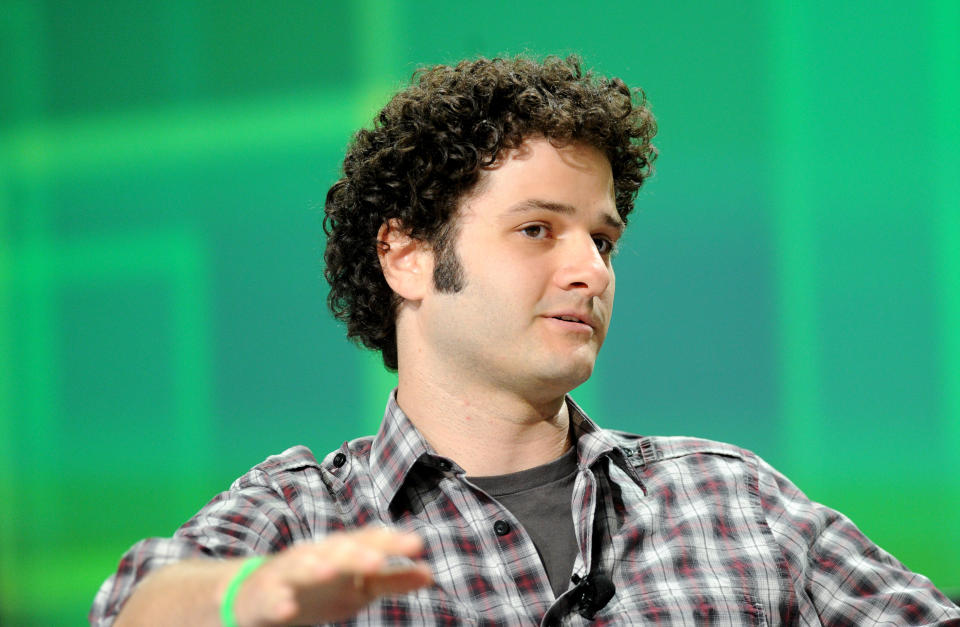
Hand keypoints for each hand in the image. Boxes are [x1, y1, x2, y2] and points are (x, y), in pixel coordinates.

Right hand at [230, 526, 432, 625]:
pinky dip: (278, 600)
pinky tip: (288, 608)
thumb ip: (392, 580)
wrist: (256, 595)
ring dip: (315, 566)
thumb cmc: (318, 589)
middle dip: (356, 553)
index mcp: (340, 552)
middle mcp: (315, 555)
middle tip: (378, 559)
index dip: (390, 542)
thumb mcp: (359, 588)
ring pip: (300, 566)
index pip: (368, 541)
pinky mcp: (263, 595)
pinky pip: (270, 597)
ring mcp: (287, 574)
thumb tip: (430, 573)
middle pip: (336, 549)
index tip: (417, 544)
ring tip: (331, 570)